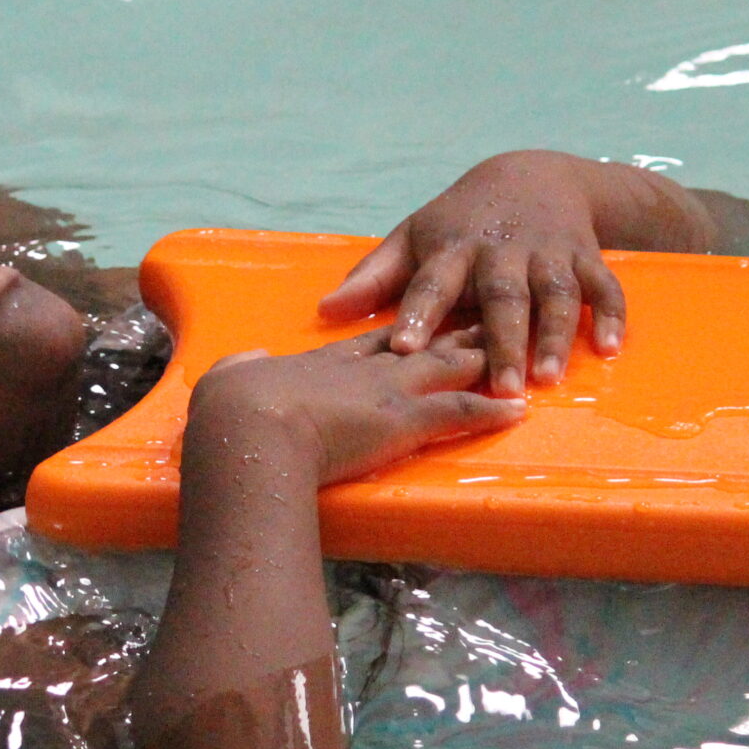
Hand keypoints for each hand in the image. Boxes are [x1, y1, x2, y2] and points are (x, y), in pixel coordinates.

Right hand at [190, 327, 520, 487]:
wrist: (247, 429)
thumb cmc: (231, 410)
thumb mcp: (229, 378)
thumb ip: (243, 367)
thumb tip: (245, 361)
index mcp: (323, 362)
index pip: (374, 341)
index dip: (404, 331)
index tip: (425, 319)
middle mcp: (363, 369)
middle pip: (422, 345)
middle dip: (458, 332)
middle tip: (490, 319)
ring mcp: (388, 391)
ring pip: (450, 367)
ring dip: (485, 360)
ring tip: (518, 355)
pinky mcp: (405, 420)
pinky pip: (461, 411)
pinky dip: (492, 410)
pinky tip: (519, 409)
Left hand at [319, 151, 637, 397]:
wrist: (534, 175)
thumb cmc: (460, 221)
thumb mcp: (414, 238)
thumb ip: (374, 277)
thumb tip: (325, 310)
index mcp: (454, 247)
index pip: (431, 282)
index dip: (417, 314)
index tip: (403, 348)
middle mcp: (502, 250)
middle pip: (502, 297)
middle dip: (501, 341)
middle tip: (498, 388)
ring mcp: (548, 253)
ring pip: (556, 295)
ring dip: (554, 336)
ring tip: (547, 378)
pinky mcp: (586, 257)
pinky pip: (605, 287)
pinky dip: (611, 315)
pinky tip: (609, 348)